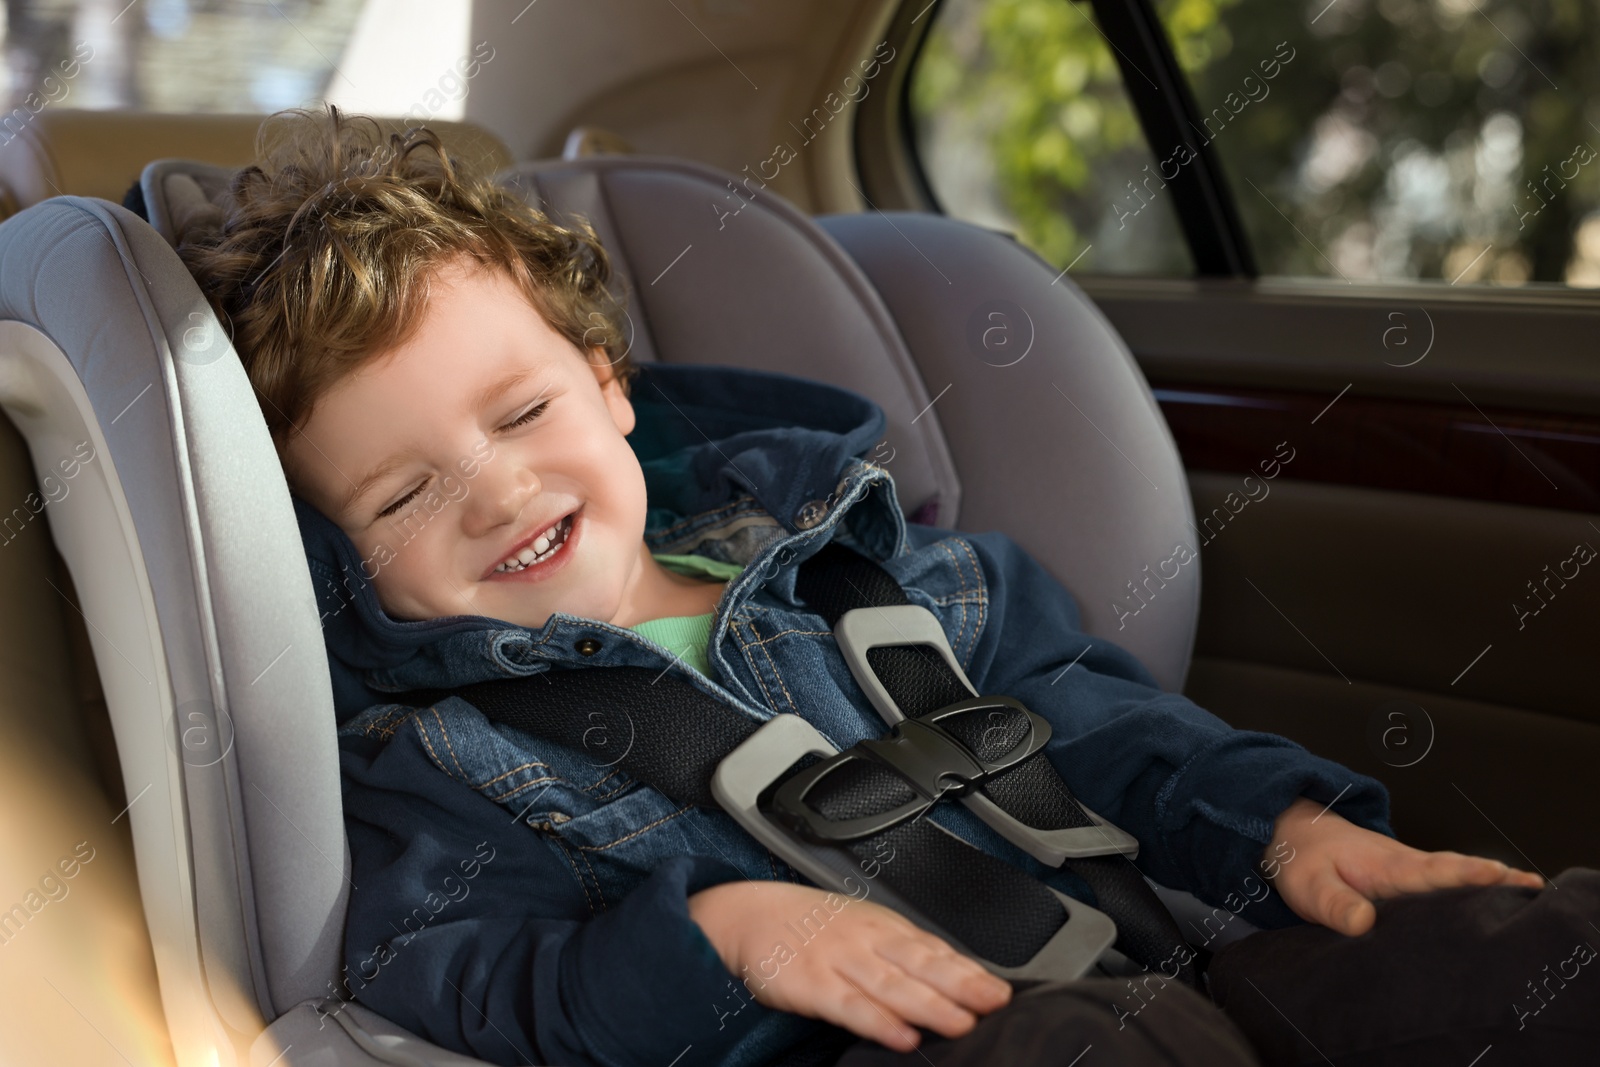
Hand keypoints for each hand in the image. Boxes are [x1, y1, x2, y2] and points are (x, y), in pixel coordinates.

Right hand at [687, 880, 1010, 1050]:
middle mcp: (867, 942)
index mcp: (883, 927)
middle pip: (921, 965)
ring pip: (892, 985)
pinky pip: (850, 1006)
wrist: (749, 915)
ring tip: (960, 1024)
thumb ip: (903, 953)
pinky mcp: (811, 985)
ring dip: (929, 1005)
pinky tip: (901, 1036)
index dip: (968, 972)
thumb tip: (953, 982)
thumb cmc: (811, 926)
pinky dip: (877, 1021)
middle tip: (993, 1004)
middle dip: (961, 986)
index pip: (934, 951)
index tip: (999, 993)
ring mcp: (839, 961)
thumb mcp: (862, 928)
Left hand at [1262, 796, 1544, 936]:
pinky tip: (1497, 908)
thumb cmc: (1305, 862)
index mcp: (1386, 866)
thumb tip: (1364, 923)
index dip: (1462, 874)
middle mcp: (1407, 866)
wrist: (1297, 836)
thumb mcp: (1309, 886)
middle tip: (1536, 888)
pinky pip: (1446, 887)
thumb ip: (1335, 905)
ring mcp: (1411, 873)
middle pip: (1456, 872)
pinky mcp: (1410, 884)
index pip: (1429, 870)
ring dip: (1492, 885)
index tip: (1497, 873)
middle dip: (1496, 879)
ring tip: (1534, 896)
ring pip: (1455, 878)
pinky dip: (1474, 891)